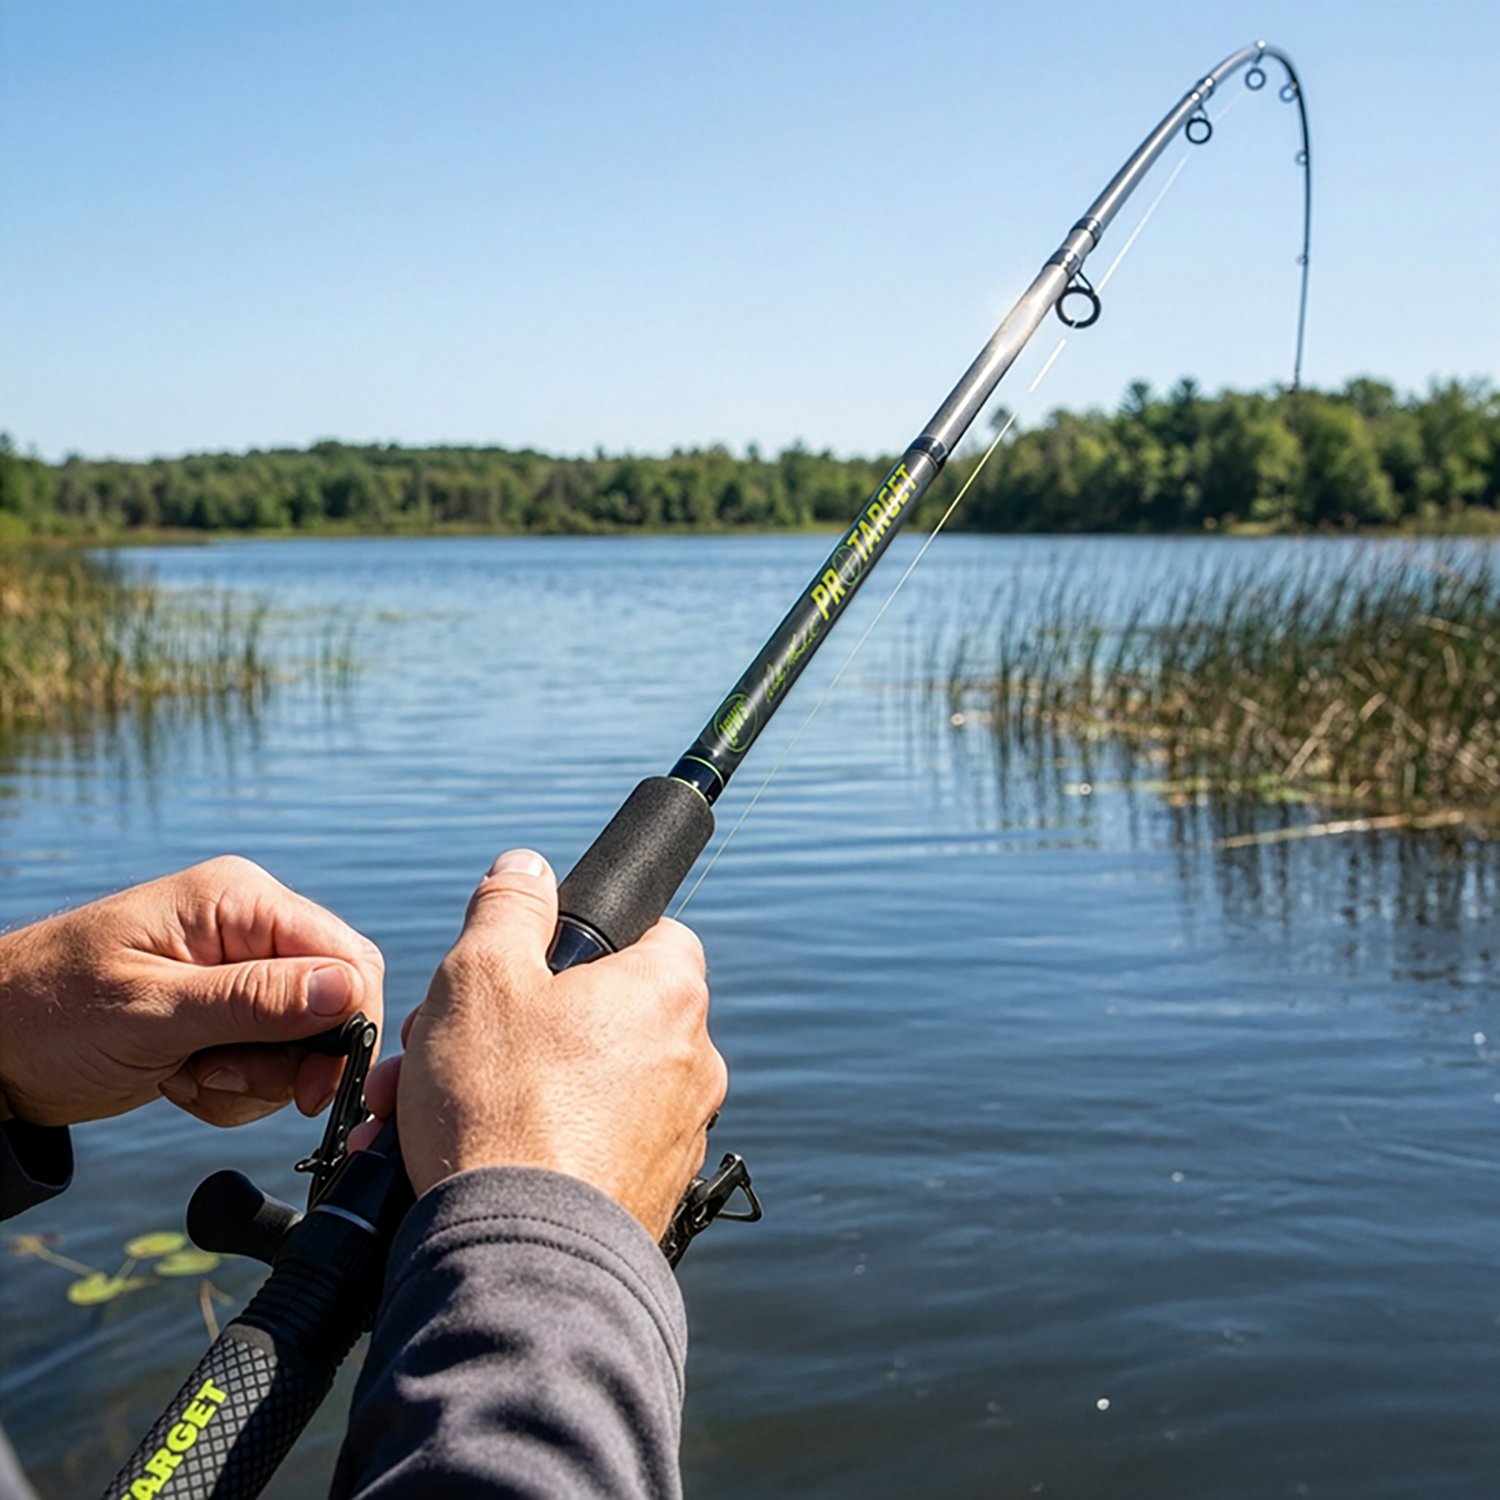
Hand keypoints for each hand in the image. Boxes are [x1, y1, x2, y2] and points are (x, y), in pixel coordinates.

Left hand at [0, 856, 384, 1128]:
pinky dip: (236, 1087)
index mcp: (240, 901)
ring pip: (306, 1040)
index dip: (347, 1025)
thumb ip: (254, 1000)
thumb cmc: (48, 1013)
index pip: (346, 957)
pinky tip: (182, 1079)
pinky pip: (272, 1059)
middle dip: (291, 1059)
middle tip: (226, 1080)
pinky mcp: (228, 1012)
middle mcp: (250, 928)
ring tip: (189, 1076)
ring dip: (257, 1080)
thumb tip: (347, 990)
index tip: (314, 1087)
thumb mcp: (152, 1011)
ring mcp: (240, 970)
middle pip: (334, 1001)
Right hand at [355, 849, 726, 1239]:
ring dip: (500, 1085)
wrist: (520, 1263)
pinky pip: (580, 1148)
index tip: (525, 963)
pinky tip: (452, 1161)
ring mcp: (673, 1137)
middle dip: (506, 1024)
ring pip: (577, 1085)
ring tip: (417, 1110)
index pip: (652, 932)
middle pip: (596, 1014)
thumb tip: (527, 868)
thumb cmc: (504, 1109)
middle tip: (436, 1045)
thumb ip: (507, 908)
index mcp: (668, 994)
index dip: (583, 938)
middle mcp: (691, 1063)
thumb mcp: (482, 976)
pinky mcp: (646, 1198)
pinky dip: (526, 1144)